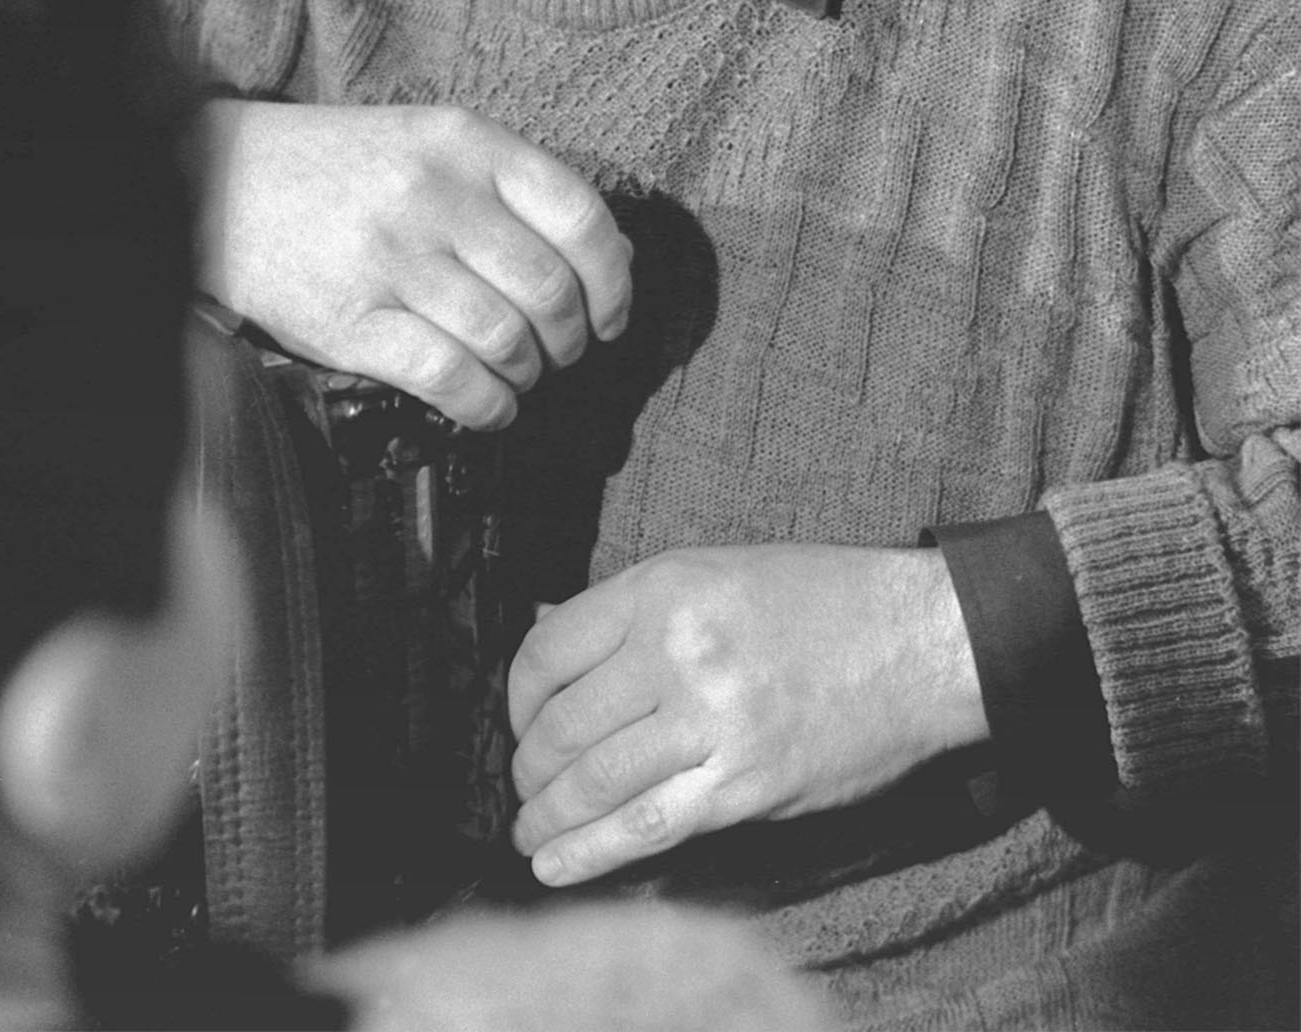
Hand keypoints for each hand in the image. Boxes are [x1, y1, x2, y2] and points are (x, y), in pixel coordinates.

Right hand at [185, 100, 632, 425]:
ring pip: (506, 339)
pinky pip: (450, 379)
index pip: (580, 215)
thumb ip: (509, 186)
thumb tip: (605, 258)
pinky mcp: (350, 320)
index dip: (613, 279)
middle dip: (572, 338)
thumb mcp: (430, 141)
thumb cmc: (342, 167)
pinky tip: (489, 406)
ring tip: (520, 375)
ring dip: (529, 374)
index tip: (611, 313)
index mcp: (465, 142)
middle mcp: (435, 195)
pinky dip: (488, 406)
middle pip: (550, 289)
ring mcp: (391, 258)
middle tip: (562, 352)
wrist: (219, 179)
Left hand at [508, 543, 986, 885]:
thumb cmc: (821, 600)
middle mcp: (677, 649)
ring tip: (530, 833)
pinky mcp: (745, 785)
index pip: (549, 649)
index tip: (521, 720)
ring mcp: (711, 720)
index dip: (517, 697)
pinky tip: (556, 867)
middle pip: (562, 724)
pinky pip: (646, 828)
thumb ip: (632, 606)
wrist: (919, 641)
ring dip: (546, 818)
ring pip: (594, 781)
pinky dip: (590, 855)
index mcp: (665, 586)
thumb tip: (545, 631)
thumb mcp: (716, 570)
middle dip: (529, 767)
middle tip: (526, 786)